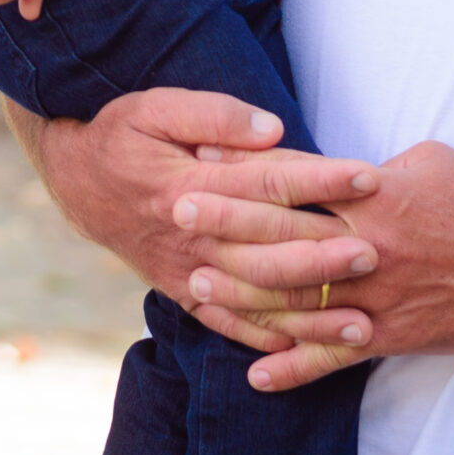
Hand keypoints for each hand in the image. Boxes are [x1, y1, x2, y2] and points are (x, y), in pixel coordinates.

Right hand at [26, 89, 376, 330]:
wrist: (75, 183)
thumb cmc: (121, 134)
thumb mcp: (155, 106)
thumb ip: (214, 115)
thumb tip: (272, 128)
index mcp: (188, 185)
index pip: (268, 182)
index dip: (321, 179)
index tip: (368, 177)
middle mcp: (191, 235)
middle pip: (270, 247)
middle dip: (326, 251)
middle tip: (378, 251)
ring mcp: (187, 270)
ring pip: (257, 296)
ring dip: (310, 311)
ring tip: (361, 320)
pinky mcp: (182, 292)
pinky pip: (229, 324)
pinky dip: (267, 339)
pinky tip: (308, 348)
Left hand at [176, 138, 453, 390]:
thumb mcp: (428, 160)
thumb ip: (373, 164)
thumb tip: (333, 161)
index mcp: (374, 195)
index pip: (295, 177)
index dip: (244, 165)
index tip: (200, 154)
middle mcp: (367, 246)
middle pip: (281, 232)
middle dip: (224, 221)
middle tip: (176, 210)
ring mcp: (376, 297)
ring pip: (296, 298)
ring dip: (241, 293)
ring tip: (194, 284)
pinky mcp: (390, 336)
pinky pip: (334, 357)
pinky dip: (294, 368)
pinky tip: (254, 374)